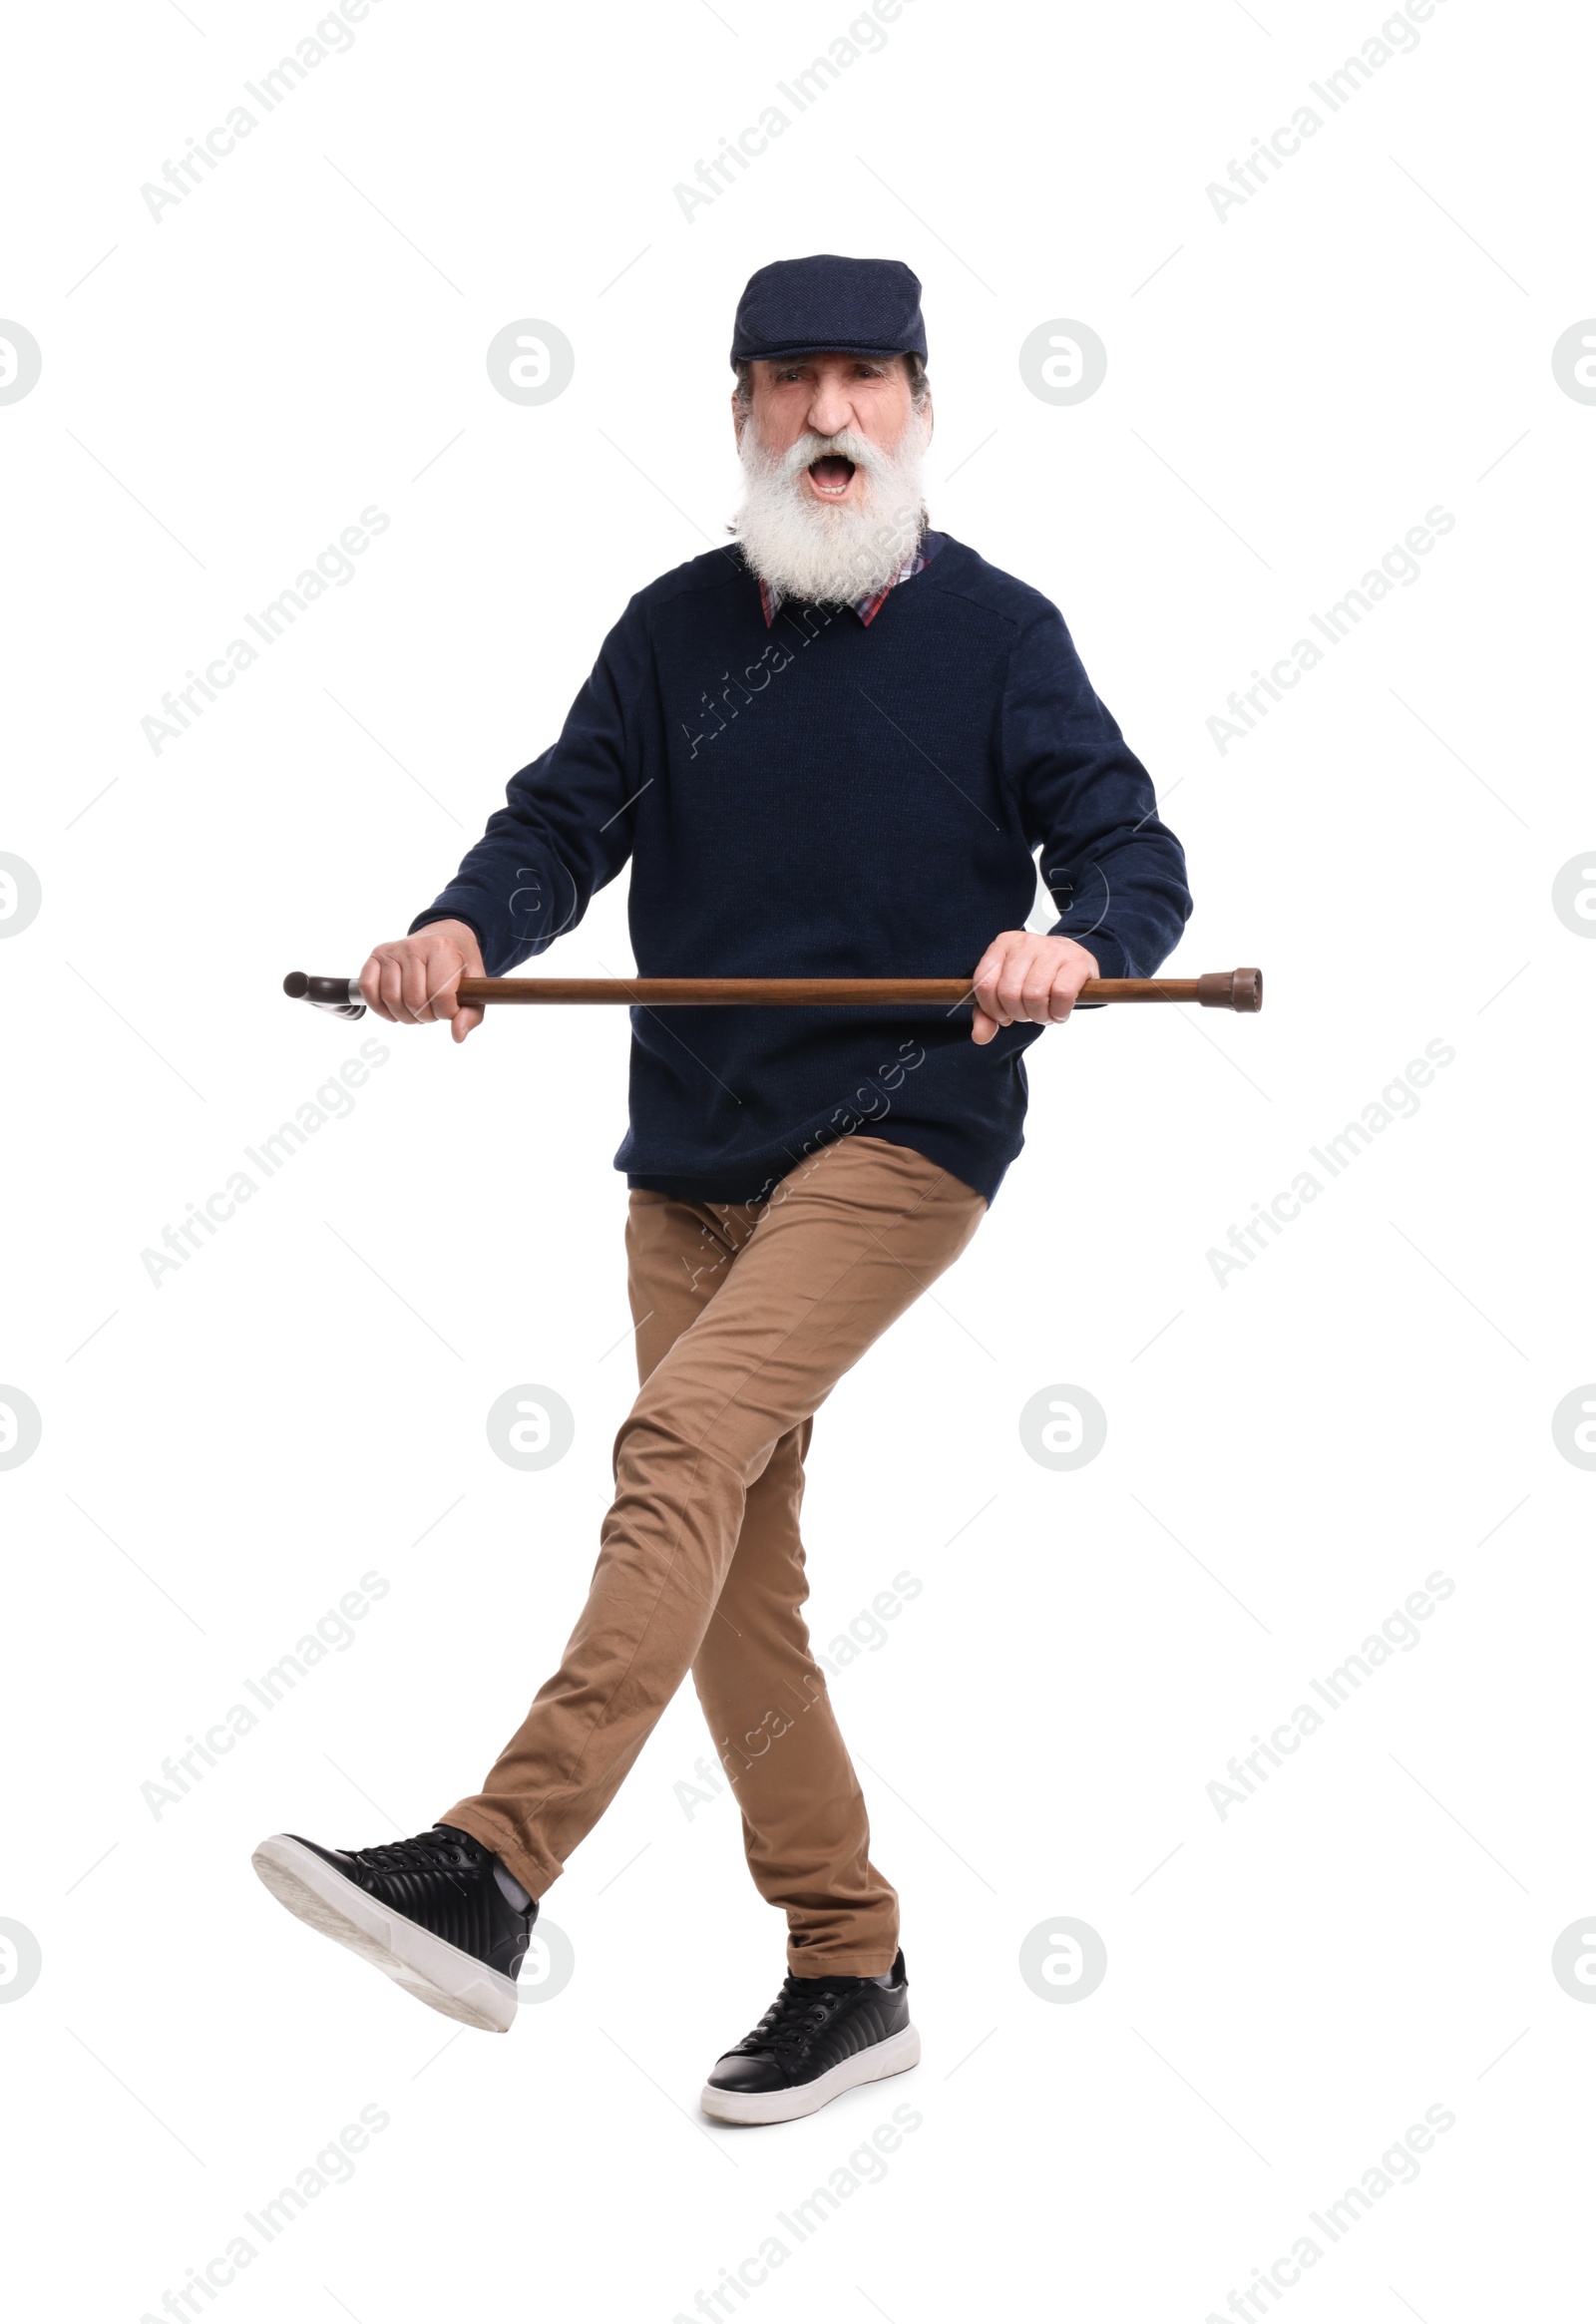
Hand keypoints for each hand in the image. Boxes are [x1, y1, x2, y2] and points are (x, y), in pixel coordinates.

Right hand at [358, 920, 485, 1043]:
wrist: (446, 937)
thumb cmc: (459, 965)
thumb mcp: (475, 985)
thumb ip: (471, 1014)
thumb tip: (458, 1035)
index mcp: (442, 949)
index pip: (440, 995)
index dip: (446, 1013)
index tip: (450, 1008)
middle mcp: (414, 947)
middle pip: (414, 1001)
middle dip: (425, 1016)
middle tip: (432, 1011)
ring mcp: (392, 951)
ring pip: (391, 998)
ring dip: (404, 1016)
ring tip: (416, 1010)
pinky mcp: (376, 956)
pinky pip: (369, 989)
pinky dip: (379, 1007)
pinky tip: (394, 1010)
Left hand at [969, 931, 1099, 1045]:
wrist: (1074, 962)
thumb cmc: (1037, 978)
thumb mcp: (1008, 992)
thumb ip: (988, 1014)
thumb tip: (980, 1037)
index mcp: (1003, 945)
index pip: (985, 983)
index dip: (992, 1009)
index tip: (1005, 1016)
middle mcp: (1026, 942)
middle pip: (1009, 993)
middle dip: (1019, 1015)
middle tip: (1029, 1015)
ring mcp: (1052, 949)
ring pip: (1034, 995)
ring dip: (1039, 1016)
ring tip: (1045, 1013)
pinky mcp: (1076, 961)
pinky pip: (1062, 994)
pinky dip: (1059, 1012)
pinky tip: (1060, 1012)